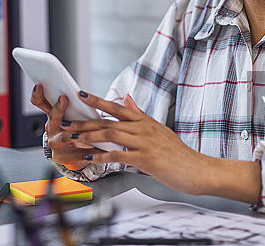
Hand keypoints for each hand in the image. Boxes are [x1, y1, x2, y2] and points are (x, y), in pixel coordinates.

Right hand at [30, 84, 102, 170]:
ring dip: (75, 131)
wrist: (75, 153)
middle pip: (52, 117)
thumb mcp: (72, 114)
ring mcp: (56, 144)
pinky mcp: (64, 157)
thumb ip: (73, 103)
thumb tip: (81, 90)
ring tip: (84, 128)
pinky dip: (90, 149)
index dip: (38, 95)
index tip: (40, 86)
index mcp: (51, 115)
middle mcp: (51, 129)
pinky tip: (101, 148)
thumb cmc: (76, 128)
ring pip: (65, 136)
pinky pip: (78, 152)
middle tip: (64, 98)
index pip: (40, 102)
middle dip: (58, 108)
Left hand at [59, 90, 205, 193]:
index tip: (81, 95)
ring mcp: (145, 142)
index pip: (117, 107)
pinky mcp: (146, 159)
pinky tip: (91, 158)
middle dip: (85, 122)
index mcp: (145, 121)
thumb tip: (126, 98)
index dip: (97, 100)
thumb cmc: (178, 153)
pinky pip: (119, 155)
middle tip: (67, 123)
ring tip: (74, 138)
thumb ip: (140, 114)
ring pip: (111, 135)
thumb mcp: (158, 129)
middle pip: (109, 121)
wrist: (197, 169)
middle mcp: (143, 128)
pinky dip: (103, 157)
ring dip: (90, 137)